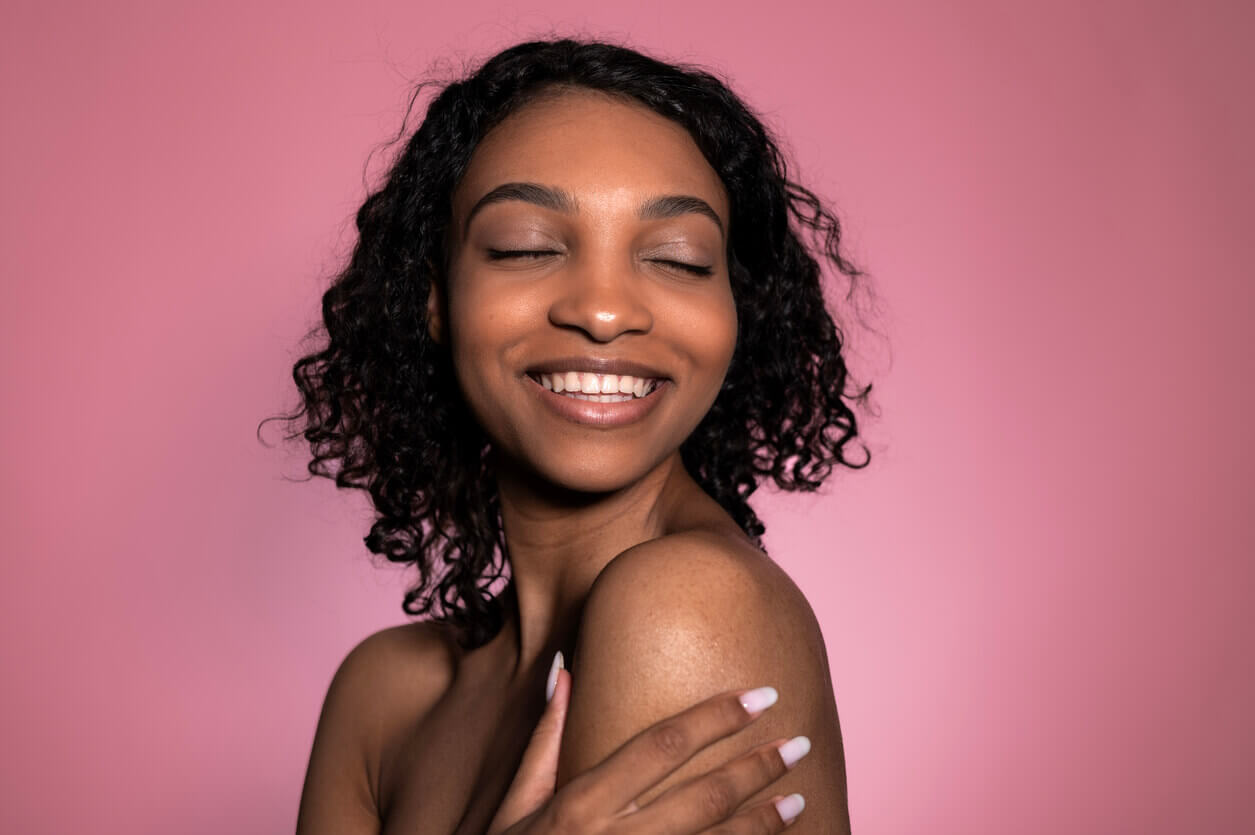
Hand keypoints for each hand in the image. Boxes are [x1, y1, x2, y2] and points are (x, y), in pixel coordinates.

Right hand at [486, 652, 808, 833]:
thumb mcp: (513, 810)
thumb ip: (545, 742)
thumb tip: (563, 671)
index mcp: (579, 804)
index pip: (662, 745)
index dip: (716, 717)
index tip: (760, 695)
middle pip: (703, 796)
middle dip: (756, 767)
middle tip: (798, 742)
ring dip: (762, 822)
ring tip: (799, 798)